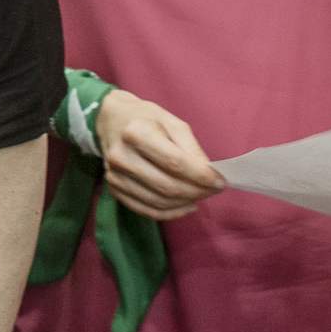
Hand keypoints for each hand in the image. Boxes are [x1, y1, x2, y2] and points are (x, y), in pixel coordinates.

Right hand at [94, 88, 223, 219]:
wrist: (110, 119)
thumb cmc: (145, 118)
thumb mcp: (172, 122)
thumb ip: (191, 148)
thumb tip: (209, 174)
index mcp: (137, 133)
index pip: (175, 163)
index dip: (201, 176)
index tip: (220, 181)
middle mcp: (122, 156)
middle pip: (167, 186)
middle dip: (197, 192)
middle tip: (213, 190)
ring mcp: (115, 175)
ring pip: (158, 201)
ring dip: (185, 203)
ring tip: (201, 196)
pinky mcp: (113, 188)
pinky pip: (145, 209)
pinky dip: (170, 213)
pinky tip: (185, 206)